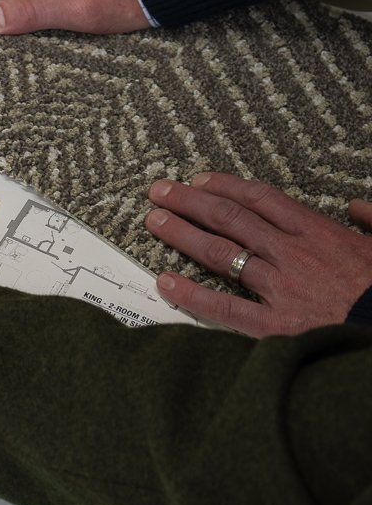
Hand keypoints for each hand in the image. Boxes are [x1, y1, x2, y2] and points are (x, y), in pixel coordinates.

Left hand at [144, 172, 371, 335]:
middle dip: (190, 201)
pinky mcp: (277, 326)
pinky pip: (225, 308)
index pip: (261, 199)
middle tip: (159, 192)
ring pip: (222, 253)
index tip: (198, 179)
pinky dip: (192, 294)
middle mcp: (293, 255)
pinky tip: (165, 282)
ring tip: (153, 221)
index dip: (225, 186)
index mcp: (320, 234)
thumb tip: (359, 206)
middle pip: (230, 218)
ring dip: (183, 234)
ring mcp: (282, 289)